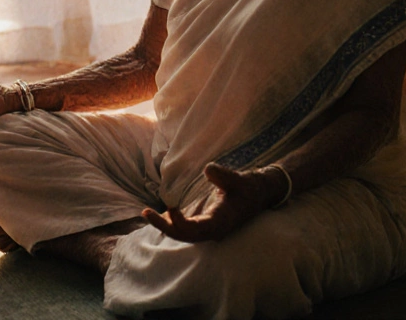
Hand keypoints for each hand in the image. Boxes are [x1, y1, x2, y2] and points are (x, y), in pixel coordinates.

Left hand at [142, 163, 287, 242]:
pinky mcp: (205, 222)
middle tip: (146, 213)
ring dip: (165, 225)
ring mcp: (208, 228)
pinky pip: (185, 228)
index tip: (170, 208)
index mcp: (221, 223)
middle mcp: (213, 230)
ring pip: (183, 233)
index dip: (181, 223)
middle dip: (165, 226)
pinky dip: (172, 222)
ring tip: (147, 213)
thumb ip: (224, 176)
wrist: (259, 194)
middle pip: (185, 235)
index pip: (197, 230)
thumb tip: (208, 169)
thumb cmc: (250, 187)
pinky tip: (160, 214)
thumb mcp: (239, 180)